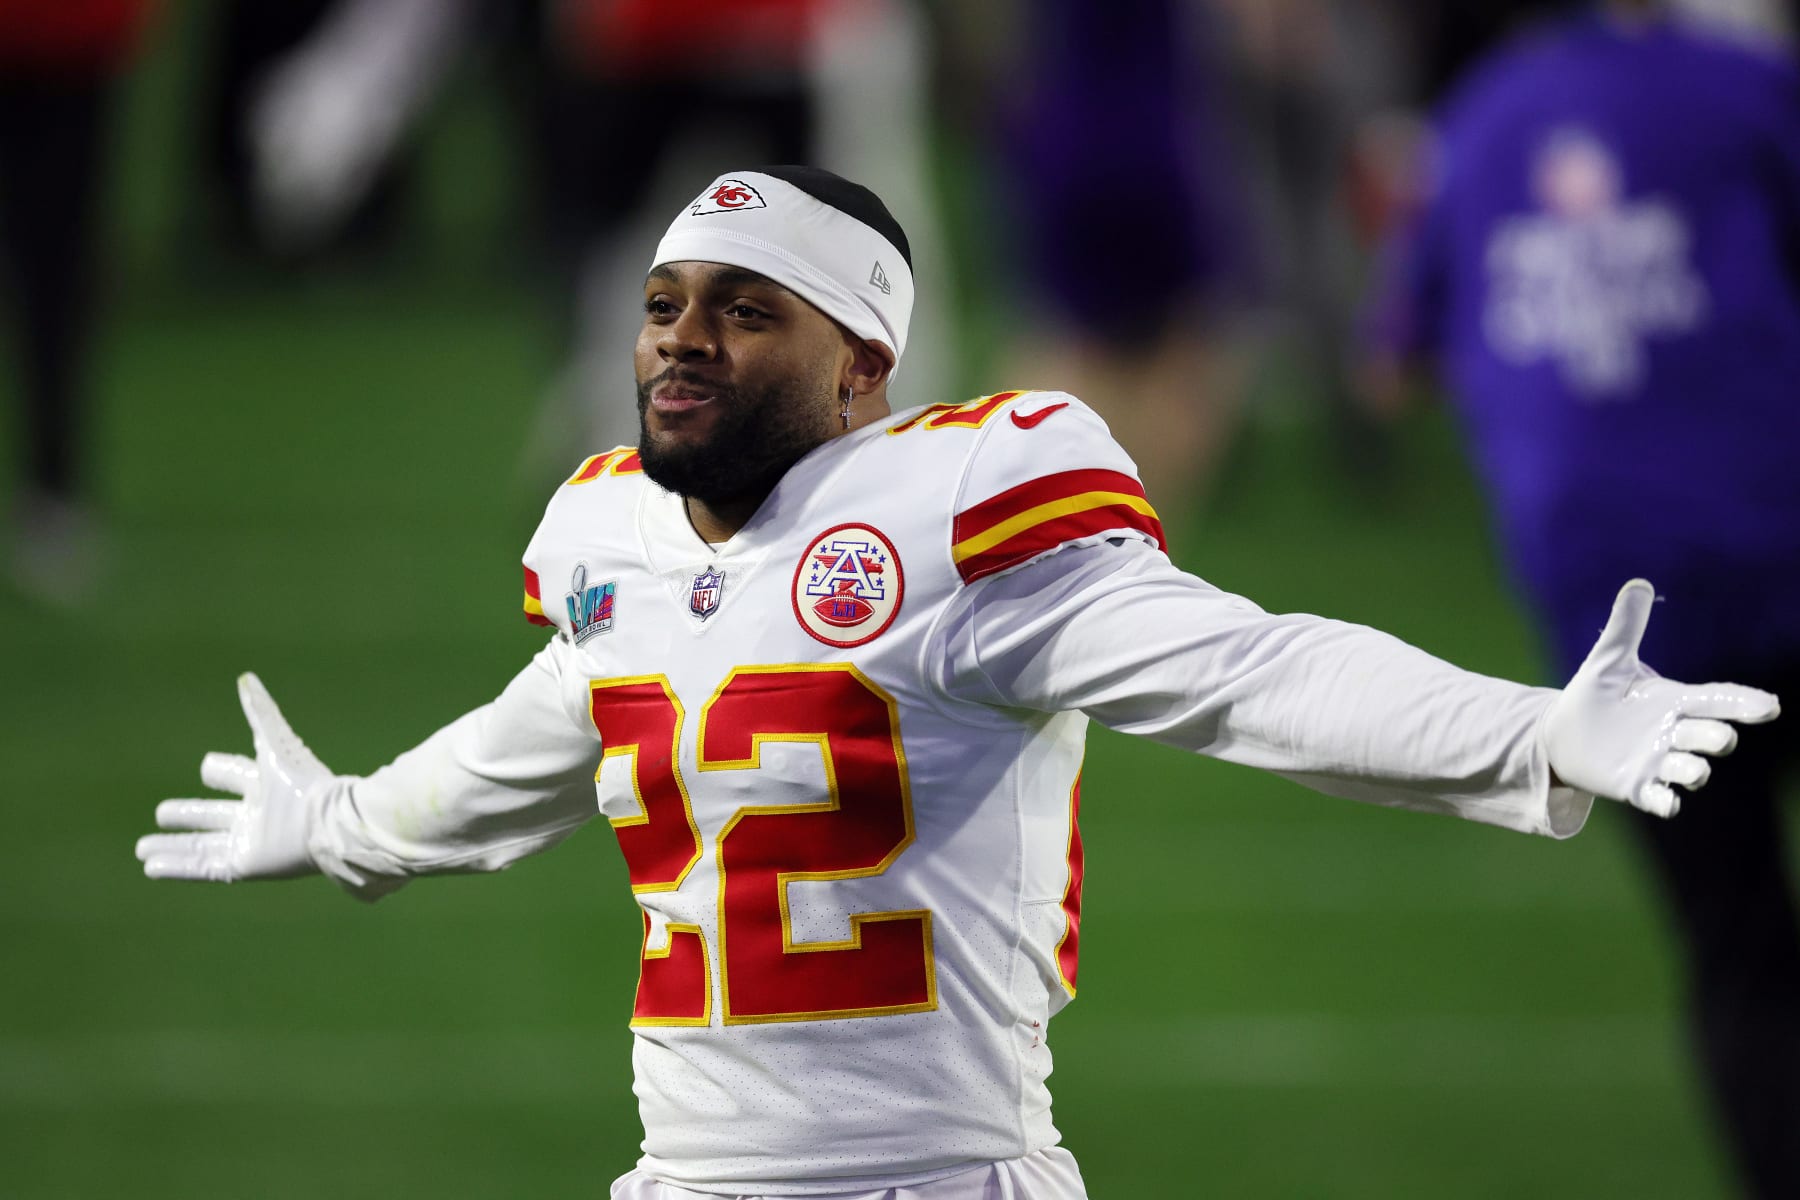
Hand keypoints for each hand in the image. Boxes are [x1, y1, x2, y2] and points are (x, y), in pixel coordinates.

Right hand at [136, 674, 331, 881]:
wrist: (326, 824)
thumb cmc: (303, 782)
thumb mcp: (275, 743)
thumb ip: (260, 712)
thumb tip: (246, 677)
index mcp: (264, 783)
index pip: (235, 774)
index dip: (220, 770)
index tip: (207, 766)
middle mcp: (255, 814)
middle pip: (212, 815)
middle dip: (187, 814)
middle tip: (161, 813)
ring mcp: (249, 842)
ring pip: (202, 845)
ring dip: (173, 847)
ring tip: (140, 849)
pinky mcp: (244, 865)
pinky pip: (203, 868)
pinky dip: (177, 867)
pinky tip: (150, 867)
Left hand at [1543, 579, 1780, 816]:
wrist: (1564, 733)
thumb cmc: (1596, 694)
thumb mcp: (1608, 659)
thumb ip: (1626, 626)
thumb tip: (1639, 583)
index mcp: (1674, 701)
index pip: (1718, 700)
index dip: (1744, 704)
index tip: (1770, 706)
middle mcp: (1674, 734)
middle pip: (1712, 736)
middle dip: (1718, 736)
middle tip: (1720, 735)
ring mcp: (1658, 763)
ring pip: (1693, 771)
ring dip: (1697, 771)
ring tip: (1696, 771)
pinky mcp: (1636, 787)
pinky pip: (1660, 800)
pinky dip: (1666, 802)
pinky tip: (1669, 804)